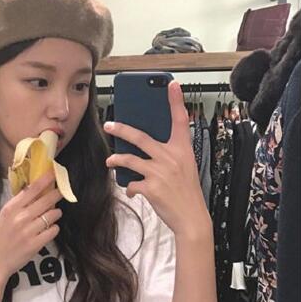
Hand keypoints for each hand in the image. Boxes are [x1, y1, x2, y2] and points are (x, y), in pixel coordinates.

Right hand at [0, 170, 62, 279]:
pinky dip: (54, 228)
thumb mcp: (4, 217)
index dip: (46, 179)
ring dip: (56, 213)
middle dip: (57, 194)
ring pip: (52, 214)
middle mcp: (20, 217)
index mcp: (11, 208)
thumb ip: (18, 204)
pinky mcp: (36, 244)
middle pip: (46, 199)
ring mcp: (29, 231)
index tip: (55, 172)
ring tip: (53, 214)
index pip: (33, 189)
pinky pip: (53, 230)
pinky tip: (49, 229)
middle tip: (61, 192)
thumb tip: (34, 189)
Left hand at [104, 81, 210, 237]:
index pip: (180, 120)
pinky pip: (131, 183)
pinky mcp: (151, 187)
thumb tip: (145, 147)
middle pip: (140, 137)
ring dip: (116, 160)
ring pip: (129, 160)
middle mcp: (171, 157)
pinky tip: (132, 190)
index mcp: (182, 149)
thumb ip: (169, 154)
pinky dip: (129, 187)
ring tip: (110, 161)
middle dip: (121, 130)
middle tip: (109, 125)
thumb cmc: (186, 192)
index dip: (175, 101)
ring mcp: (160, 172)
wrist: (191, 218)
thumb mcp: (185, 167)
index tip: (171, 84)